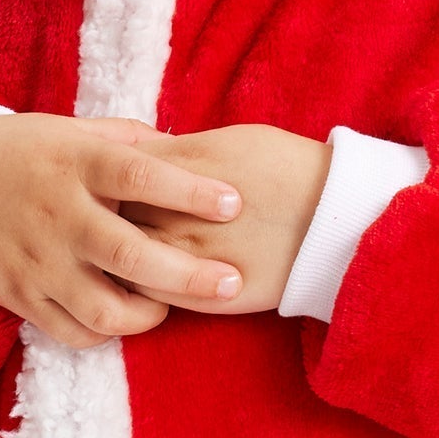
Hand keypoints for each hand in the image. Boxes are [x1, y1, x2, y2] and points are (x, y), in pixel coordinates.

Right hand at [0, 112, 249, 351]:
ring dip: (149, 314)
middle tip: (232, 281)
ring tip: (171, 305)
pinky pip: (72, 332)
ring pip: (103, 307)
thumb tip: (190, 147)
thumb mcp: (70, 130)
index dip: (190, 192)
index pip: (140, 176)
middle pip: (130, 254)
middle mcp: (58, 213)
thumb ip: (129, 141)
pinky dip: (107, 332)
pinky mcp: (20, 296)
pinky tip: (126, 317)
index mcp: (74, 162)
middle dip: (189, 274)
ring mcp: (38, 260)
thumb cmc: (23, 154)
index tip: (235, 202)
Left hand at [115, 125, 332, 315]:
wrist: (338, 218)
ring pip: (122, 261)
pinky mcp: (207, 297)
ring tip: (119, 250)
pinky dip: (139, 287)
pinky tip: (146, 276)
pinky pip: (151, 295)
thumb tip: (134, 156)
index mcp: (181, 169)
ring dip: (115, 256)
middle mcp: (178, 214)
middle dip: (102, 217)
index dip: (104, 178)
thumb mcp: (228, 140)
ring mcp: (190, 258)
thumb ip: (175, 152)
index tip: (104, 183)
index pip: (115, 172)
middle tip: (100, 218)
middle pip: (110, 217)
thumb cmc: (287, 169)